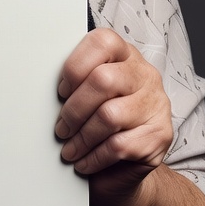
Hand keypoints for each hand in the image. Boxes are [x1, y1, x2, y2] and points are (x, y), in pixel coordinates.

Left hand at [55, 28, 172, 197]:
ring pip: (110, 115)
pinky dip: (94, 157)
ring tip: (69, 148)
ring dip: (82, 137)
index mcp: (125, 54)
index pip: (102, 42)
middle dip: (74, 108)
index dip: (75, 66)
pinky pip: (119, 145)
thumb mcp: (90, 93)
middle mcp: (145, 74)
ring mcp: (156, 104)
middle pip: (104, 80)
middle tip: (61, 127)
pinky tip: (84, 161)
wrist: (129, 163)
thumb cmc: (102, 119)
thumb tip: (43, 89)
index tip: (61, 90)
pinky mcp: (160, 135)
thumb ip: (77, 82)